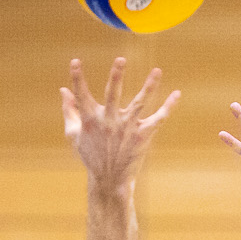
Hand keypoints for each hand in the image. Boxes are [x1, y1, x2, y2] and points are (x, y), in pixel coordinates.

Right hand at [62, 57, 179, 189]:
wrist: (110, 180)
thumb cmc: (91, 155)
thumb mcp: (75, 134)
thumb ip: (69, 110)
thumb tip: (63, 90)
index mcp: (91, 119)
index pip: (82, 95)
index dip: (77, 78)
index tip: (76, 61)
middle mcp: (110, 121)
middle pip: (113, 94)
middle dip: (116, 76)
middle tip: (120, 59)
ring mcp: (127, 128)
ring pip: (140, 103)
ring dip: (149, 87)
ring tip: (157, 71)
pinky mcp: (143, 136)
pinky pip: (158, 119)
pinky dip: (168, 107)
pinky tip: (177, 94)